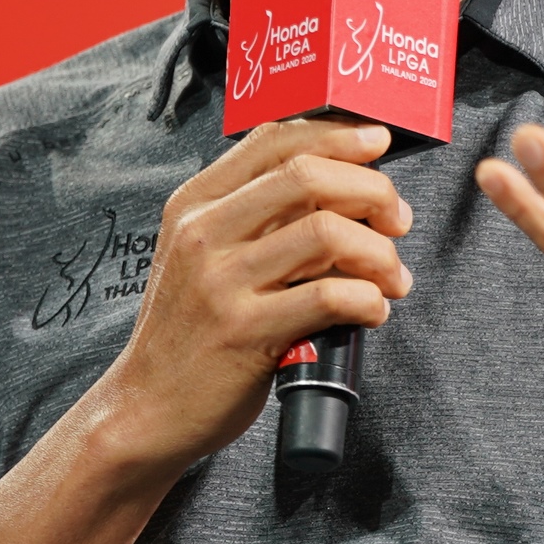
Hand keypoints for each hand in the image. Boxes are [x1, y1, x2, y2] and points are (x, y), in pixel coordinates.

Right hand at [94, 119, 412, 474]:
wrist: (146, 408)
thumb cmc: (188, 331)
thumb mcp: (199, 253)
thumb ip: (253, 214)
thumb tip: (337, 180)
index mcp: (195, 204)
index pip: (274, 140)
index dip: (338, 134)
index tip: (377, 143)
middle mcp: (204, 234)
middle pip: (307, 175)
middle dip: (372, 189)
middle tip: (397, 218)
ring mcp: (222, 283)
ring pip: (326, 232)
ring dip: (380, 252)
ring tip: (392, 276)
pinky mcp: (245, 333)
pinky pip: (330, 296)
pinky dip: (369, 300)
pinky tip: (373, 311)